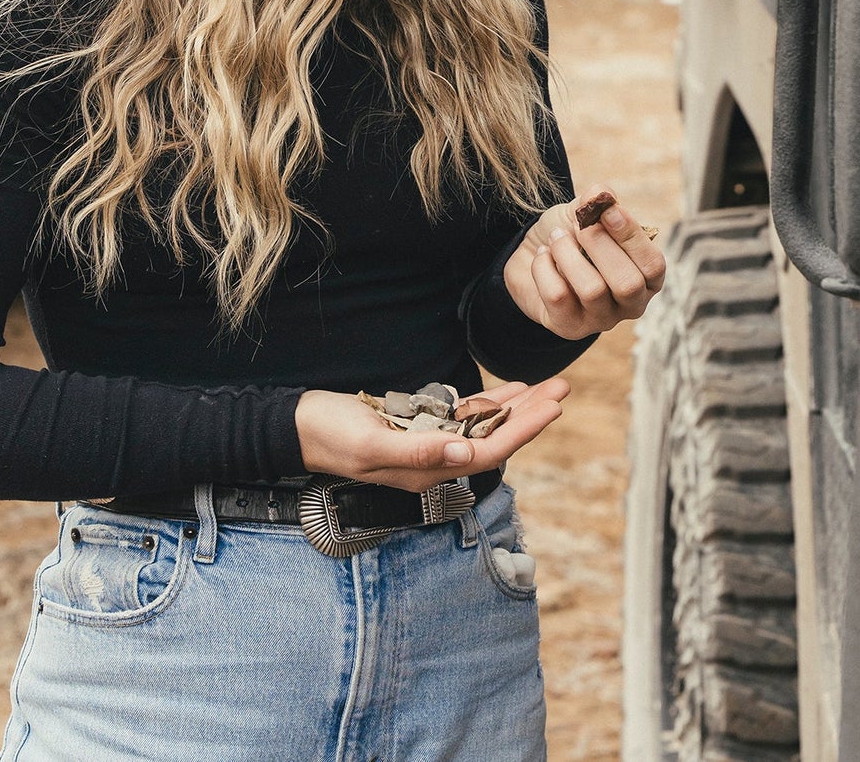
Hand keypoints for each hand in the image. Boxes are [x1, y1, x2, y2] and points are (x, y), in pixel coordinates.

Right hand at [295, 378, 568, 492]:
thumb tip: (465, 455)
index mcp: (427, 471)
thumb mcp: (371, 443)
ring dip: (516, 408)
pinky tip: (509, 392)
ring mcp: (427, 444)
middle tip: (562, 389)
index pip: (489, 452)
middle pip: (494, 439)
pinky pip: (462, 418)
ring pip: (483, 427)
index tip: (552, 407)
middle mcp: (434, 462)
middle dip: (531, 416)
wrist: (297, 426)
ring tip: (547, 388)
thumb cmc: (330, 435)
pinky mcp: (416, 427)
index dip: (524, 430)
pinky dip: (488, 404)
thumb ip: (418, 453)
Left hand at [503, 184, 665, 339]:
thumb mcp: (584, 213)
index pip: (653, 265)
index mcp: (647, 277)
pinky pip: (558, 296)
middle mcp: (631, 304)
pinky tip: (543, 257)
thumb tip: (601, 193)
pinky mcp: (569, 327)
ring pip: (592, 291)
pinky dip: (545, 267)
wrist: (530, 257)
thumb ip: (596, 202)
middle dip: (600, 246)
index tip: (607, 209)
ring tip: (556, 238)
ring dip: (567, 254)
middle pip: (628, 284)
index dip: (631, 236)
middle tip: (580, 226)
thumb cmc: (570, 236)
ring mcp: (601, 319)